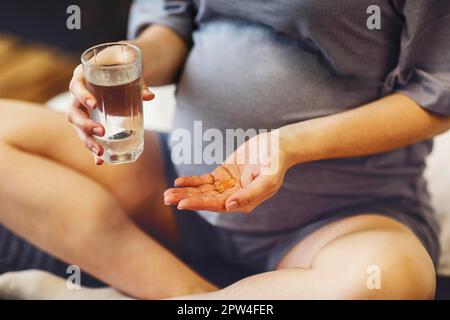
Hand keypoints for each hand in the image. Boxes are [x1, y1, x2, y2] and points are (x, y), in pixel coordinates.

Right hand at [67, 44, 153, 164]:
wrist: (117, 68)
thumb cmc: (119, 65)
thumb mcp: (129, 68)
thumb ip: (138, 81)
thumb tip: (150, 96)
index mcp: (83, 77)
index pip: (76, 87)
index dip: (82, 96)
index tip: (94, 104)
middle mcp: (78, 96)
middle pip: (74, 113)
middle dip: (86, 125)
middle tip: (102, 131)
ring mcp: (82, 110)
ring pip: (78, 129)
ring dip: (88, 142)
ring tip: (100, 153)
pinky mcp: (90, 121)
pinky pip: (88, 136)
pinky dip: (93, 150)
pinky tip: (101, 161)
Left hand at [164, 131, 288, 212]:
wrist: (277, 146)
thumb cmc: (275, 163)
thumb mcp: (267, 179)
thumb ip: (249, 194)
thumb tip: (229, 207)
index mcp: (244, 202)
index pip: (217, 205)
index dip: (199, 204)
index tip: (182, 204)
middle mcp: (234, 196)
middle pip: (206, 199)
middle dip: (186, 199)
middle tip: (167, 199)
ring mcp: (227, 185)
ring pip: (202, 191)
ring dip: (185, 192)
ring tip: (167, 194)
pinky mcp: (223, 174)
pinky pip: (204, 180)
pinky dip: (192, 181)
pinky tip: (178, 182)